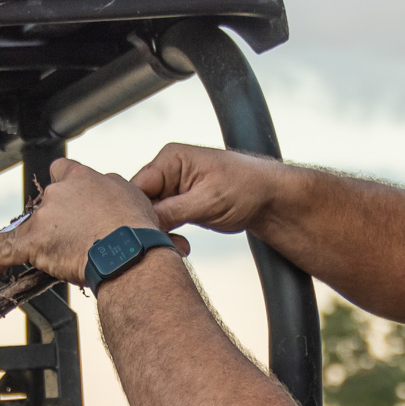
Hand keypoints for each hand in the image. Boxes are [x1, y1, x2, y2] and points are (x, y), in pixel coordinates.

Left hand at [0, 157, 186, 284]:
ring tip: (50, 256)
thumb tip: (136, 210)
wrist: (132, 252)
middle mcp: (63, 191)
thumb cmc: (142, 236)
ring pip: (28, 227)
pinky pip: (5, 248)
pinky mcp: (35, 241)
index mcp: (88, 179)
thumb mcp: (142, 205)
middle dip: (59, 223)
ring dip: (33, 241)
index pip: (66, 173)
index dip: (67, 190)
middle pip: (48, 204)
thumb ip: (128, 202)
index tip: (72, 204)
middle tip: (82, 243)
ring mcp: (47, 216)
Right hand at [132, 143, 284, 235]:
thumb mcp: (207, 201)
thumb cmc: (245, 188)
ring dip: (160, 234)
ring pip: (150, 216)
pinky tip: (182, 245)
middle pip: (140, 203)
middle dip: (150, 226)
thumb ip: (172, 211)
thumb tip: (143, 224)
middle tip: (164, 244)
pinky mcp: (179, 205)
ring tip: (180, 246)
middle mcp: (167, 171)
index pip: (137, 186)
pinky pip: (162, 222)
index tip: (142, 235)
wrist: (269, 198)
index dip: (135, 212)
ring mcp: (172, 189)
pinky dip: (168, 236)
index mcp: (171, 159)